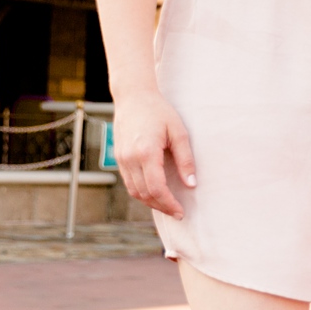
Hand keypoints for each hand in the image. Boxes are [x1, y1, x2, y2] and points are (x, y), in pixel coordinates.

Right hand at [114, 90, 195, 219]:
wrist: (133, 97)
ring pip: (134, 191)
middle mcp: (130, 158)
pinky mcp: (118, 157)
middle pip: (144, 193)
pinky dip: (141, 192)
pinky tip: (155, 193)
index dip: (168, 203)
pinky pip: (128, 182)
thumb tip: (191, 184)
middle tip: (177, 212)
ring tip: (167, 205)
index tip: (180, 211)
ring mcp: (121, 158)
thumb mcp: (179, 132)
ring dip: (150, 202)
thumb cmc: (159, 111)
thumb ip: (185, 159)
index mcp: (146, 152)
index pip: (156, 188)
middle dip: (161, 206)